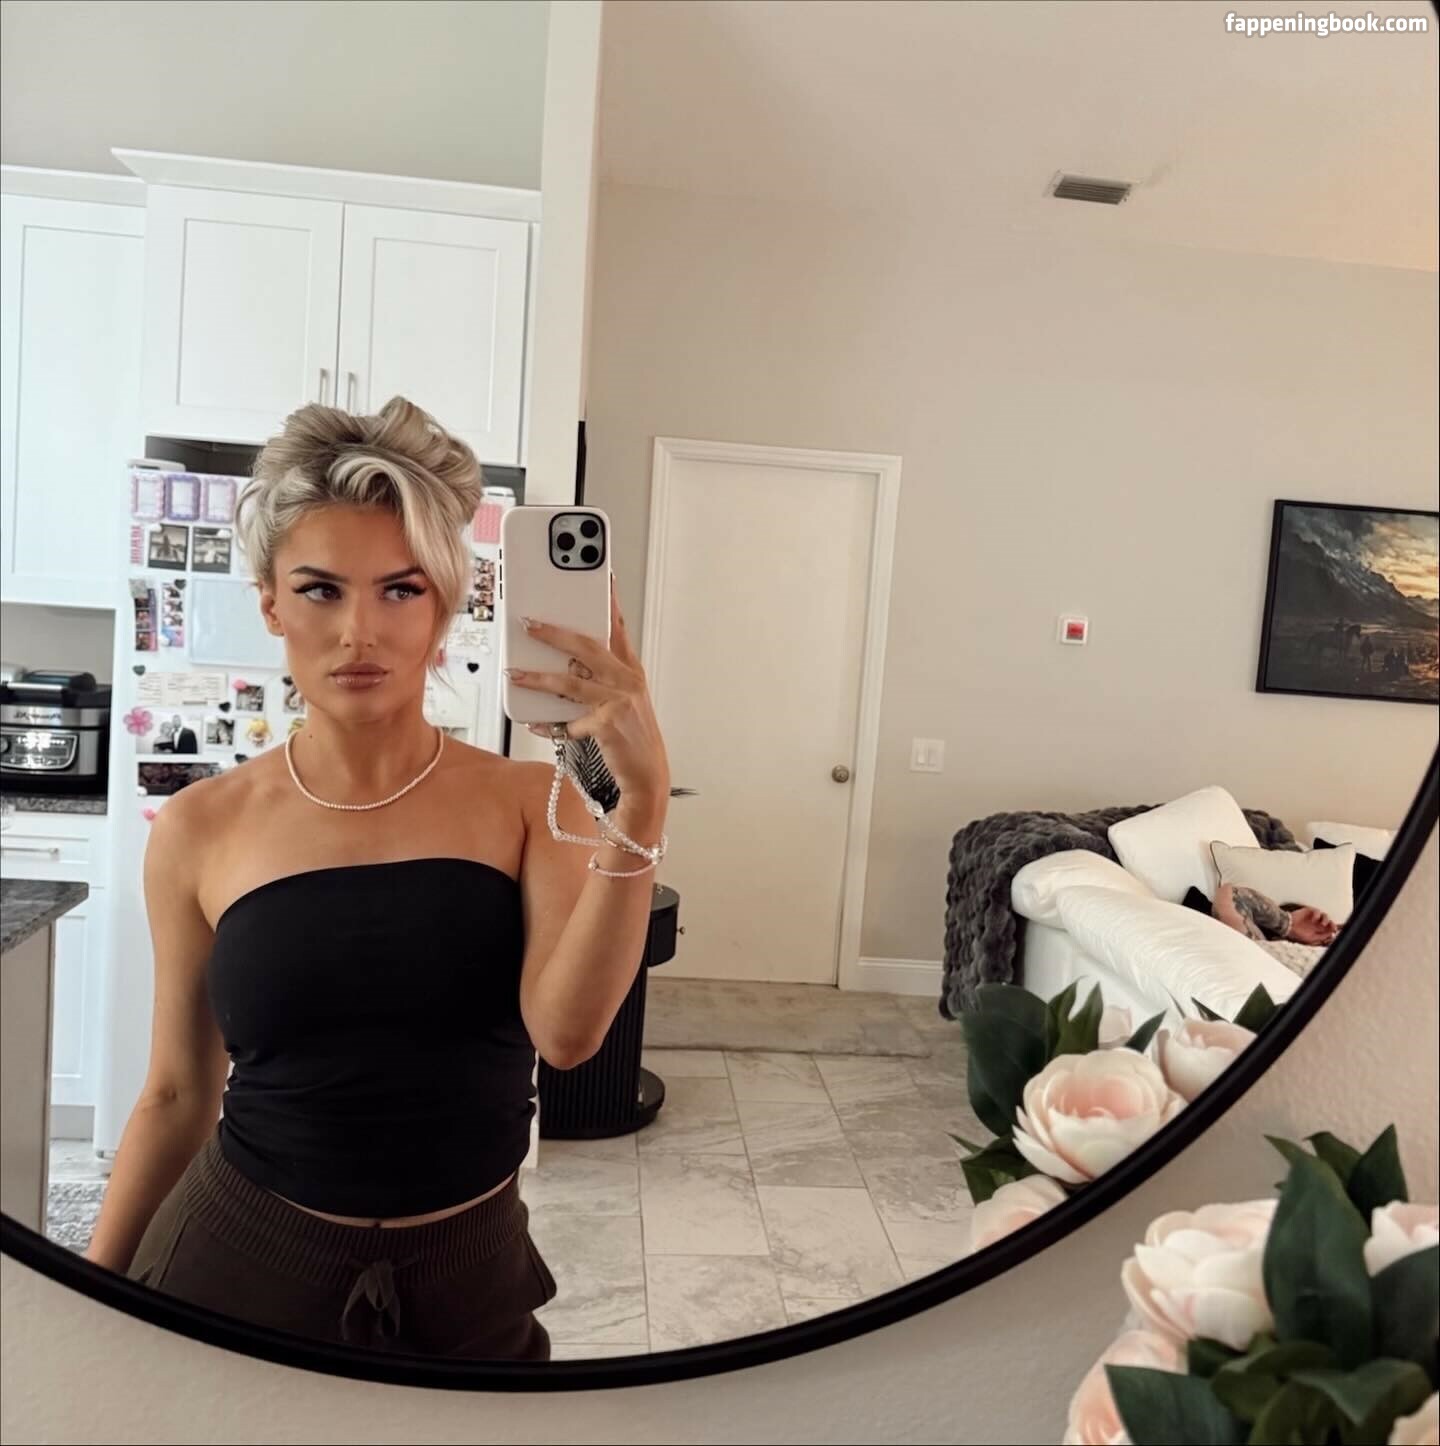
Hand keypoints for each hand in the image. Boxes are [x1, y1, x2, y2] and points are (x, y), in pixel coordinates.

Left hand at [507, 579, 670, 806]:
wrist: (648, 773)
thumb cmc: (630, 734)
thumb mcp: (621, 698)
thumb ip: (597, 676)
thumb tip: (561, 663)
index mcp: (630, 670)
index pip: (617, 627)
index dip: (607, 600)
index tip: (598, 575)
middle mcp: (627, 681)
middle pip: (587, 647)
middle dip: (555, 633)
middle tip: (529, 623)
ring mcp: (619, 702)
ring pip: (571, 682)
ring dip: (538, 678)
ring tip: (514, 674)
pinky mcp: (608, 725)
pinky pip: (568, 721)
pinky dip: (548, 723)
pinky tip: (533, 721)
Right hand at [1286, 906, 1338, 946]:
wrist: (1287, 926)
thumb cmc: (1296, 934)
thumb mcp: (1311, 939)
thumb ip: (1321, 937)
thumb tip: (1331, 935)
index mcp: (1317, 932)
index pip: (1329, 931)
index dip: (1332, 931)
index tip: (1334, 932)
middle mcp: (1316, 925)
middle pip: (1329, 923)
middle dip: (1332, 925)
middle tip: (1333, 927)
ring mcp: (1313, 918)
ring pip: (1325, 917)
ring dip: (1326, 920)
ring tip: (1323, 923)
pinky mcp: (1309, 912)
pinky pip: (1317, 911)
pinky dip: (1318, 915)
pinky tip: (1315, 918)